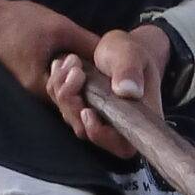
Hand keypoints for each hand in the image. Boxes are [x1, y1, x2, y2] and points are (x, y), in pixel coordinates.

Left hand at [49, 26, 172, 158]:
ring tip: (70, 62)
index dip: (100, 134)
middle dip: (73, 103)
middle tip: (75, 71)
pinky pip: (64, 106)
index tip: (87, 110)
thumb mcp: (132, 55)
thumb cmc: (133, 54)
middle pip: (87, 132)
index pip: (120, 145)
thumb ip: (130, 71)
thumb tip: (128, 90)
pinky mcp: (83, 110)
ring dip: (62, 90)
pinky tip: (61, 65)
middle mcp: (117, 127)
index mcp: (137, 121)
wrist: (123, 49)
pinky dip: (57, 85)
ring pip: (72, 118)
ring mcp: (98, 120)